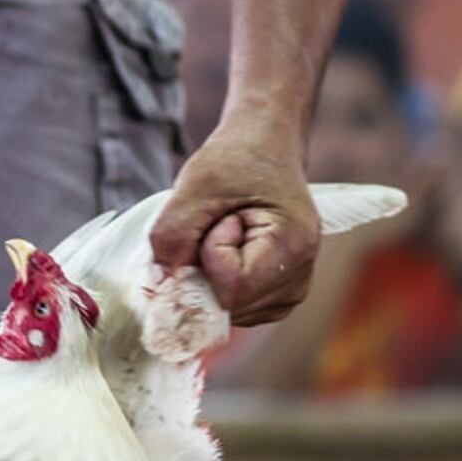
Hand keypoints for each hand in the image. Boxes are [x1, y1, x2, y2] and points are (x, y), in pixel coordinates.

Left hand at [149, 121, 319, 325]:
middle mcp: (299, 279)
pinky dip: (217, 282)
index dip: (209, 255)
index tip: (223, 218)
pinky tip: (233, 249)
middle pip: (228, 303)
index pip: (232, 287)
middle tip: (223, 222)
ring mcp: (289, 293)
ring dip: (211, 274)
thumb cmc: (237, 160)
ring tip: (232, 231)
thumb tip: (162, 285)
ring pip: (225, 310)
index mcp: (294, 246)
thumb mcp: (196, 185)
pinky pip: (229, 308)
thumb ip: (172, 234)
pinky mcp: (274, 299)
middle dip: (207, 267)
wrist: (265, 150)